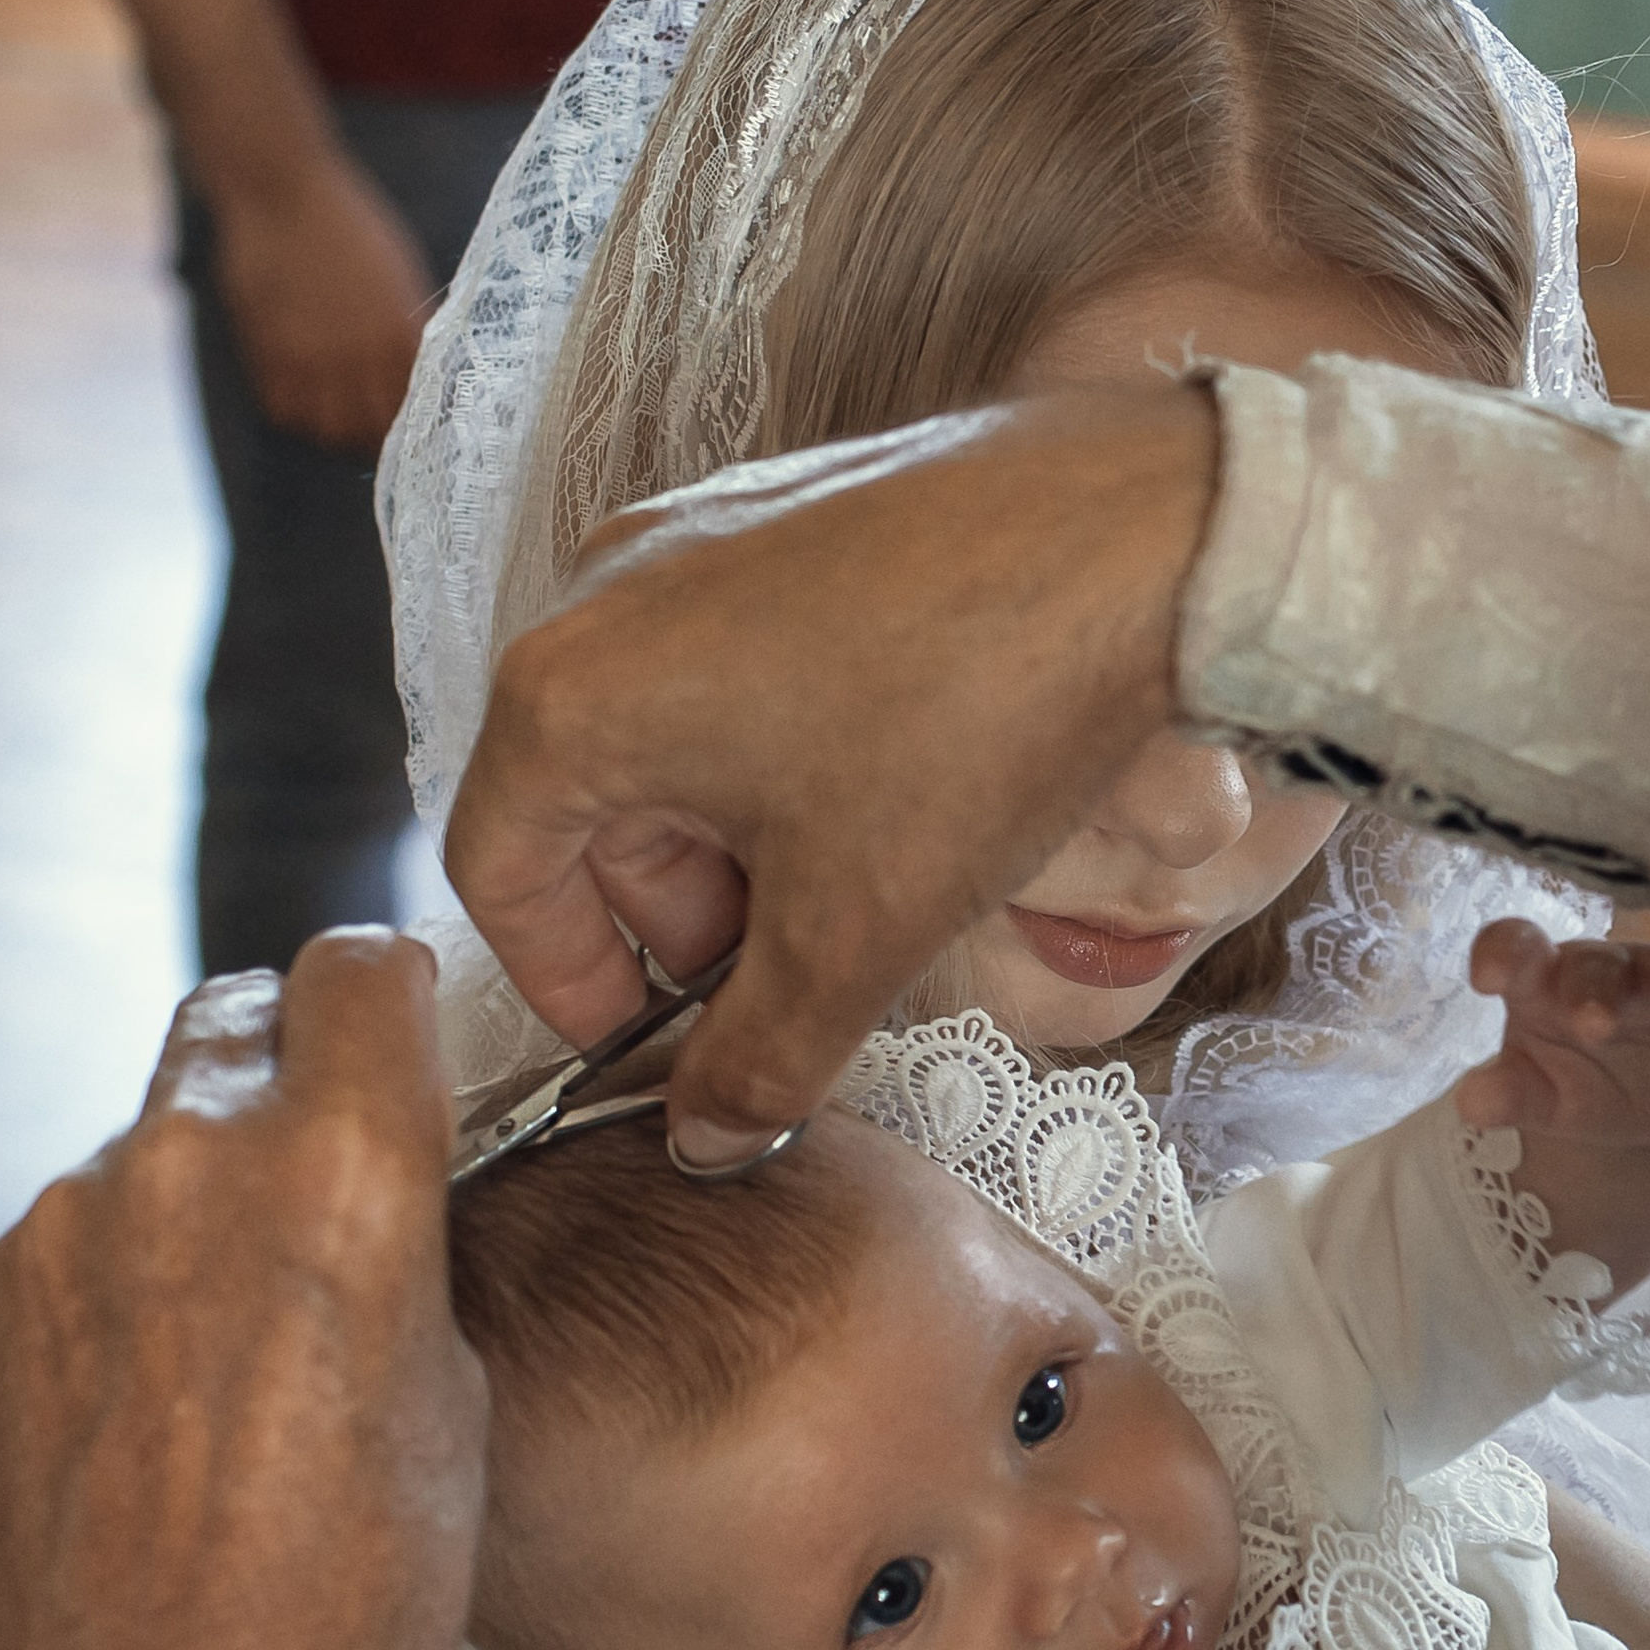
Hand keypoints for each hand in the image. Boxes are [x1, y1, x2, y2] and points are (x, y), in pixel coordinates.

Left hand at [0, 933, 486, 1649]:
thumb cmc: (361, 1588)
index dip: (382, 1005)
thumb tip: (364, 1187)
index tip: (391, 1045)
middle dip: (280, 1074)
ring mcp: (63, 1231)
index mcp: (340, 1167)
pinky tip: (147, 1404)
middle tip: (310, 1177)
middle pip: (232, 1018)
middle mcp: (187, 1163)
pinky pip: (66, 1246)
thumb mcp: (449, 1383)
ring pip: (142, 1146)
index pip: (352, 969)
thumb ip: (396, 1240)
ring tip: (224, 1348)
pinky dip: (109, 1291)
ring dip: (187, 1201)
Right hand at [215, 143, 436, 453]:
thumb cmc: (350, 224)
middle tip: (374, 424)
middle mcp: (356, 355)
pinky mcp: (267, 352)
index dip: (414, 422)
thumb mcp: (400, 272)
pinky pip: (283, 409)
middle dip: (376, 432)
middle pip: (372, 429)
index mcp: (399, 335)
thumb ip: (411, 327)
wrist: (283, 192)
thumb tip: (427, 366)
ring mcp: (308, 357)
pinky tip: (303, 394)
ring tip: (339, 414)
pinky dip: (296, 412)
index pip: (415, 407)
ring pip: (327, 429)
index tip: (413, 423)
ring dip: (335, 428)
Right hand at [444, 383, 1218, 1169]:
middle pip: (586, 808)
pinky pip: (738, 669)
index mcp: (570, 693)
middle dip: (680, 924)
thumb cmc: (979, 711)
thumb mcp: (856, 930)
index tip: (655, 1054)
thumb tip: (709, 1134)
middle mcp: (608, 592)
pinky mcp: (790, 515)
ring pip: (670, 742)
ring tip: (859, 908)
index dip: (573, 990)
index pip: (500, 877)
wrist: (1149, 535)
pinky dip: (784, 765)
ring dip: (742, 852)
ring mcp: (700, 538)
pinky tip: (893, 812)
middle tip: (787, 994)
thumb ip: (760, 1056)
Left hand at [1458, 919, 1649, 1163]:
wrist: (1642, 1114)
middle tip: (1593, 1023)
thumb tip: (1473, 1103)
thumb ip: (1508, 1095)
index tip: (1490, 975)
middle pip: (1594, 967)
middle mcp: (1603, 970)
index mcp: (1542, 985)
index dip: (1504, 954)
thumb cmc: (1576, 1085)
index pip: (1515, 950)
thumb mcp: (1539, 1099)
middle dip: (1594, 990)